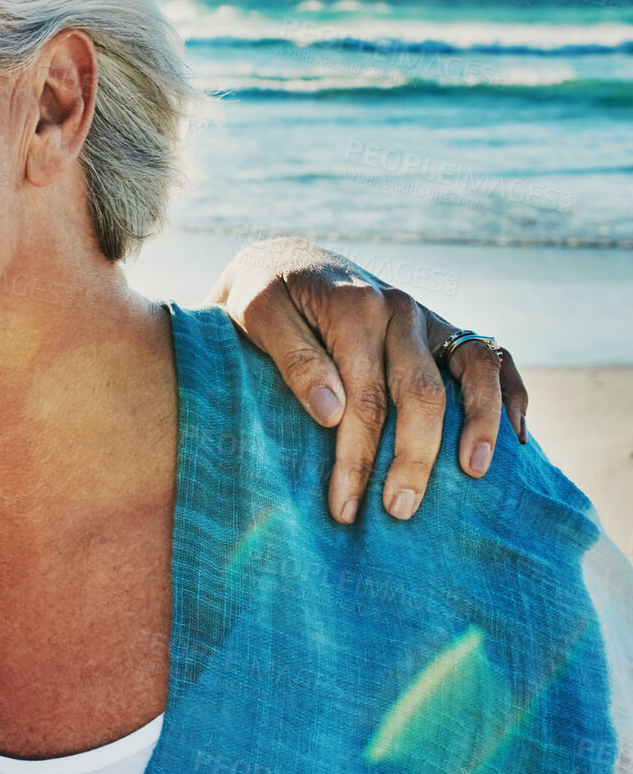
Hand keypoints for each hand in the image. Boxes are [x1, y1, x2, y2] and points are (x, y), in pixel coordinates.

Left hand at [207, 238, 527, 524]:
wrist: (286, 261)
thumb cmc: (263, 295)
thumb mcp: (256, 314)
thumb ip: (294, 359)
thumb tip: (334, 412)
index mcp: (355, 307)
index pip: (364, 397)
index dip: (356, 457)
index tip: (344, 507)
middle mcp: (399, 309)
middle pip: (420, 393)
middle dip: (413, 459)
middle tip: (398, 511)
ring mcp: (427, 317)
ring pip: (473, 370)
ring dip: (479, 425)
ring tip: (473, 474)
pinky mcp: (443, 327)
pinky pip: (492, 357)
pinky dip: (512, 394)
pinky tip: (516, 440)